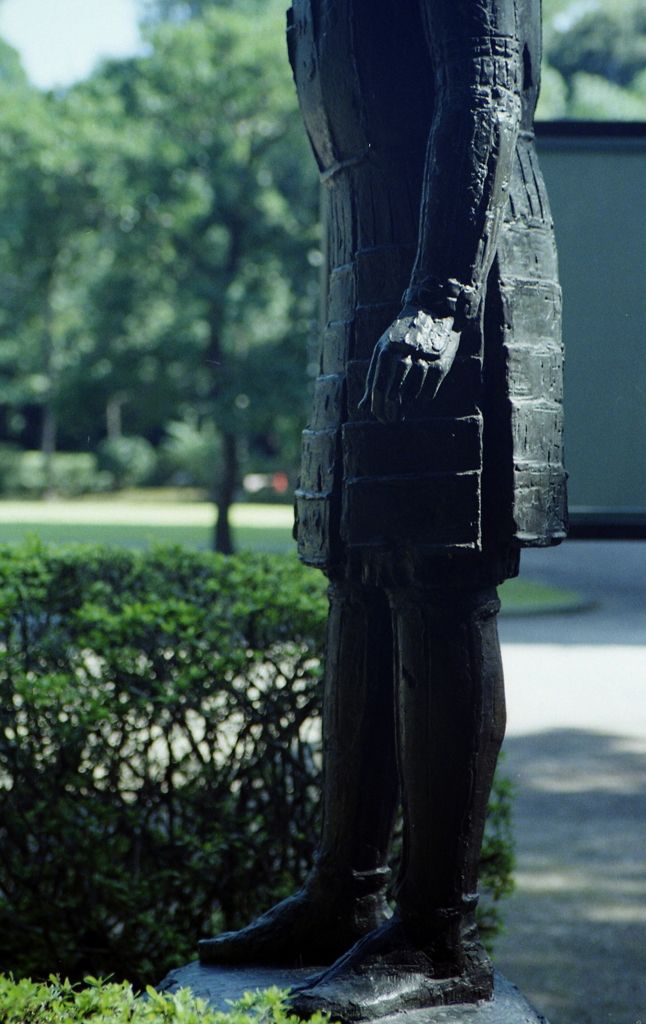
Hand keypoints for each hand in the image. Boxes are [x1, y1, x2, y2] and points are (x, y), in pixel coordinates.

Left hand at [359, 305, 460, 423]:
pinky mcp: (440, 366)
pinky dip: (421, 400)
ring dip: (405, 409)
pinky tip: (416, 401)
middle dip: (389, 413)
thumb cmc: (402, 336)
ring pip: (411, 397)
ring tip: (401, 414)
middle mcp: (403, 357)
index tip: (379, 417)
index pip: (377, 389)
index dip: (377, 408)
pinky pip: (428, 393)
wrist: (433, 312)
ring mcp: (423, 362)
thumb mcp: (382, 350)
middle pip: (392, 396)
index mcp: (385, 353)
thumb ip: (372, 378)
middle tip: (390, 421)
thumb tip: (361, 407)